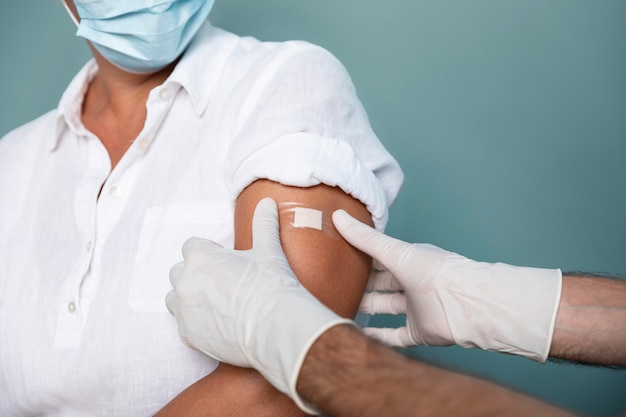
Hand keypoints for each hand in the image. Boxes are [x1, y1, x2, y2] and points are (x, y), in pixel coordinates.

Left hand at [166, 198, 352, 412]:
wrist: (276, 327)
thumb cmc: (272, 285)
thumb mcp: (269, 250)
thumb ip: (263, 224)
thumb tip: (267, 202)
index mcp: (200, 257)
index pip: (191, 247)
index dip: (209, 252)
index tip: (225, 262)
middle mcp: (185, 282)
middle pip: (179, 272)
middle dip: (195, 275)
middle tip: (222, 284)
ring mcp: (184, 310)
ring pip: (174, 299)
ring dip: (189, 299)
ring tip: (215, 305)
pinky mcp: (188, 336)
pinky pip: (183, 327)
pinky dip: (196, 326)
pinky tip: (217, 326)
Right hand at [332, 210, 561, 361]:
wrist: (466, 305)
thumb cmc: (436, 272)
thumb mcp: (394, 252)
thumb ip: (365, 239)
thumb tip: (337, 217)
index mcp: (408, 260)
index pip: (379, 257)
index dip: (359, 256)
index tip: (335, 256)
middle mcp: (412, 283)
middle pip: (380, 283)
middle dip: (360, 283)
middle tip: (332, 283)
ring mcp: (416, 308)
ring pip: (385, 307)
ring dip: (365, 307)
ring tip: (338, 307)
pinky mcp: (419, 331)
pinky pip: (394, 335)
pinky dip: (377, 336)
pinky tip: (357, 334)